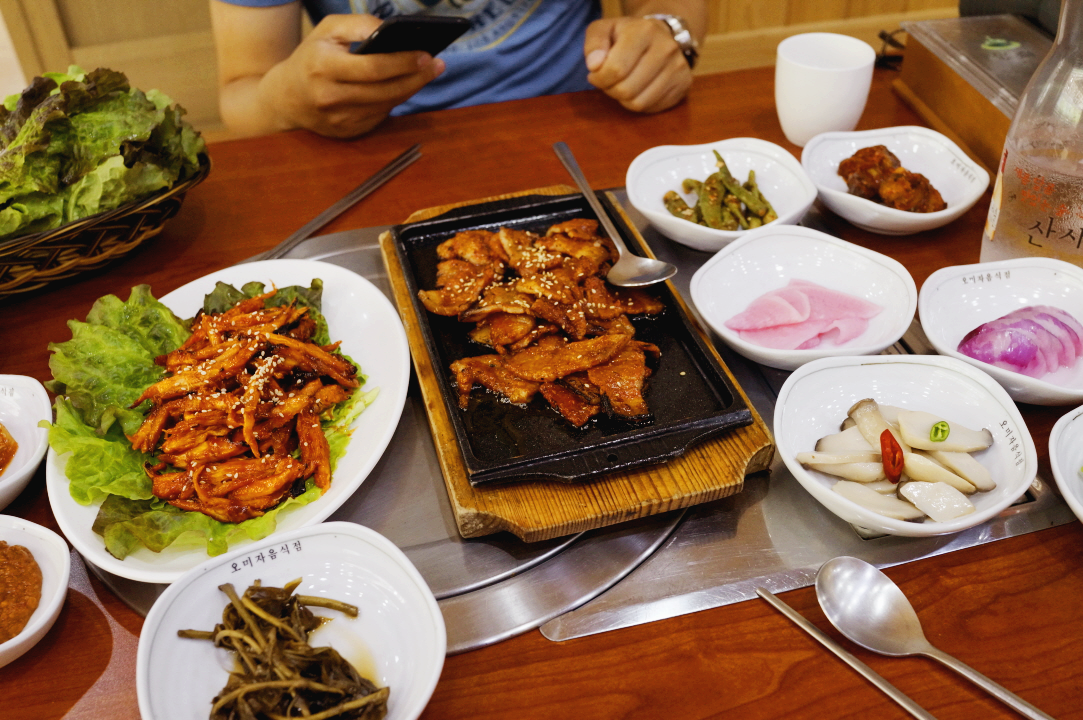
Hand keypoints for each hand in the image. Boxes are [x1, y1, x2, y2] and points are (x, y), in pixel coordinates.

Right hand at [265, 14, 444, 137]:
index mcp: (324, 67)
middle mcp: (331, 97)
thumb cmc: (312, 56)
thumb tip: (390, 29)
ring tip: (428, 72)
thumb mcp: (327, 30)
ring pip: (386, 105)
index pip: (373, 67)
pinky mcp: (348, 132)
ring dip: (411, 89)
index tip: (426, 54)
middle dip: (416, 77)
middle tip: (437, 64)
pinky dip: (394, 100)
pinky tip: (406, 86)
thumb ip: (358, 24)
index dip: (403, 62)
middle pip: (385, 90)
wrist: (287, 98)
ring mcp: (340, 119)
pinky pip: (380, 115)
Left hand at [584, 17, 691, 113]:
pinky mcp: (684, 84)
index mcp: (644, 32)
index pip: (616, 70)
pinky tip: (638, 89)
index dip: (599, 78)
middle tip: (610, 81)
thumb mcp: (604, 29)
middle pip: (627, 90)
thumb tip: (595, 66)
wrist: (661, 35)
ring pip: (639, 103)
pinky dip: (640, 103)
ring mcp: (678, 68)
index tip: (596, 74)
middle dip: (611, 90)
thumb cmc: (627, 35)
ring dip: (624, 99)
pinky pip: (652, 108)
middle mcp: (666, 49)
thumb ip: (594, 44)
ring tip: (623, 84)